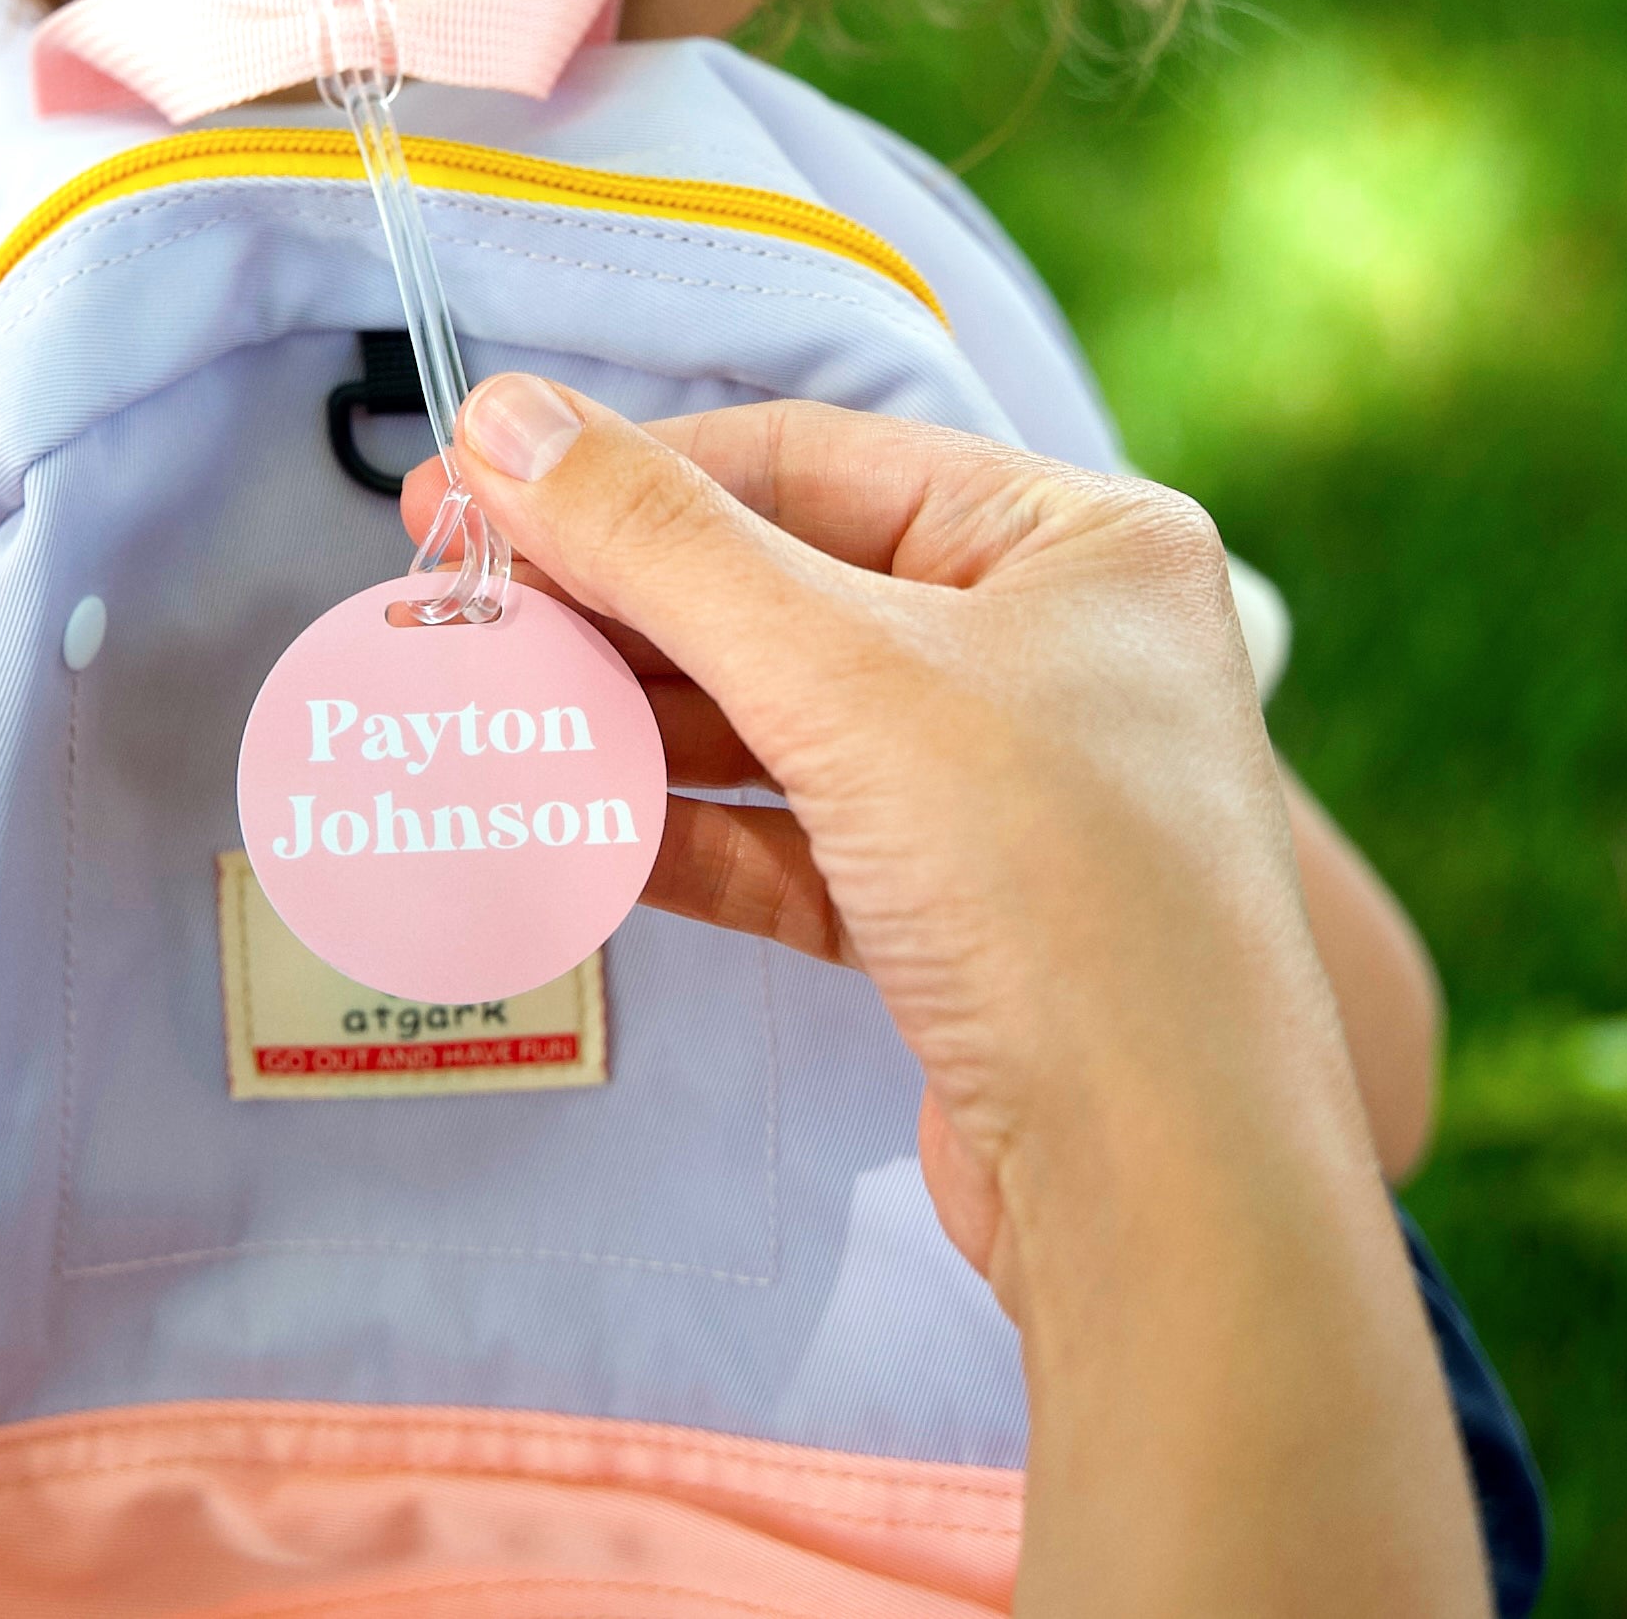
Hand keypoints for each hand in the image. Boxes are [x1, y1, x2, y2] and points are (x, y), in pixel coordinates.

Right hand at [409, 381, 1487, 1618]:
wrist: (1175, 1211)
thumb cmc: (1057, 892)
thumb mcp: (845, 678)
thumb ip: (659, 541)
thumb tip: (500, 416)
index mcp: (1076, 540)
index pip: (804, 458)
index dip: (620, 472)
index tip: (462, 486)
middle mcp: (1051, 645)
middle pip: (777, 586)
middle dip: (610, 607)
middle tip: (451, 605)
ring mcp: (1005, 784)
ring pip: (774, 717)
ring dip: (627, 721)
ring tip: (487, 710)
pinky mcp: (956, 913)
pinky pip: (791, 832)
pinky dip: (683, 827)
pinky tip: (574, 825)